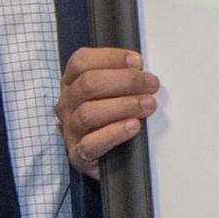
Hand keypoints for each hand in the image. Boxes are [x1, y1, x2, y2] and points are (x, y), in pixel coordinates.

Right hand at [58, 47, 156, 177]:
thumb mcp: (111, 94)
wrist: (104, 159)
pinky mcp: (78, 154)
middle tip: (151, 84)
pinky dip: (114, 133)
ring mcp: (70, 129)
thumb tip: (144, 72)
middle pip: (88, 84)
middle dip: (125, 81)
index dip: (110, 58)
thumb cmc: (108, 121)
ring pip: (89, 112)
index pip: (81, 62)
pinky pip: (91, 143)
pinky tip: (133, 126)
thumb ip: (121, 80)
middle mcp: (67, 104)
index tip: (137, 61)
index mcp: (71, 83)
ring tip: (147, 105)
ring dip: (124, 105)